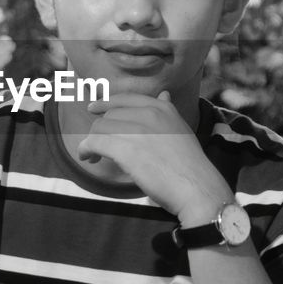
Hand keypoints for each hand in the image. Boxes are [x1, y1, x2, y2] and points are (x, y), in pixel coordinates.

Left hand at [79, 91, 231, 222]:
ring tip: (92, 156)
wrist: (196, 187)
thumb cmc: (189, 166)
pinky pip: (94, 142)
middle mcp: (149, 113)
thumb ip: (168, 113)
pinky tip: (88, 158)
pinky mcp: (125, 148)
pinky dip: (86, 149)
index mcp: (162, 109)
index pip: (126, 99)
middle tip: (97, 147)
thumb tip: (164, 95)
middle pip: (110, 115)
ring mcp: (137, 129)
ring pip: (99, 127)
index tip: (94, 108)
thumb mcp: (181, 131)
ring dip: (91, 141)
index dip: (106, 103)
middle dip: (100, 129)